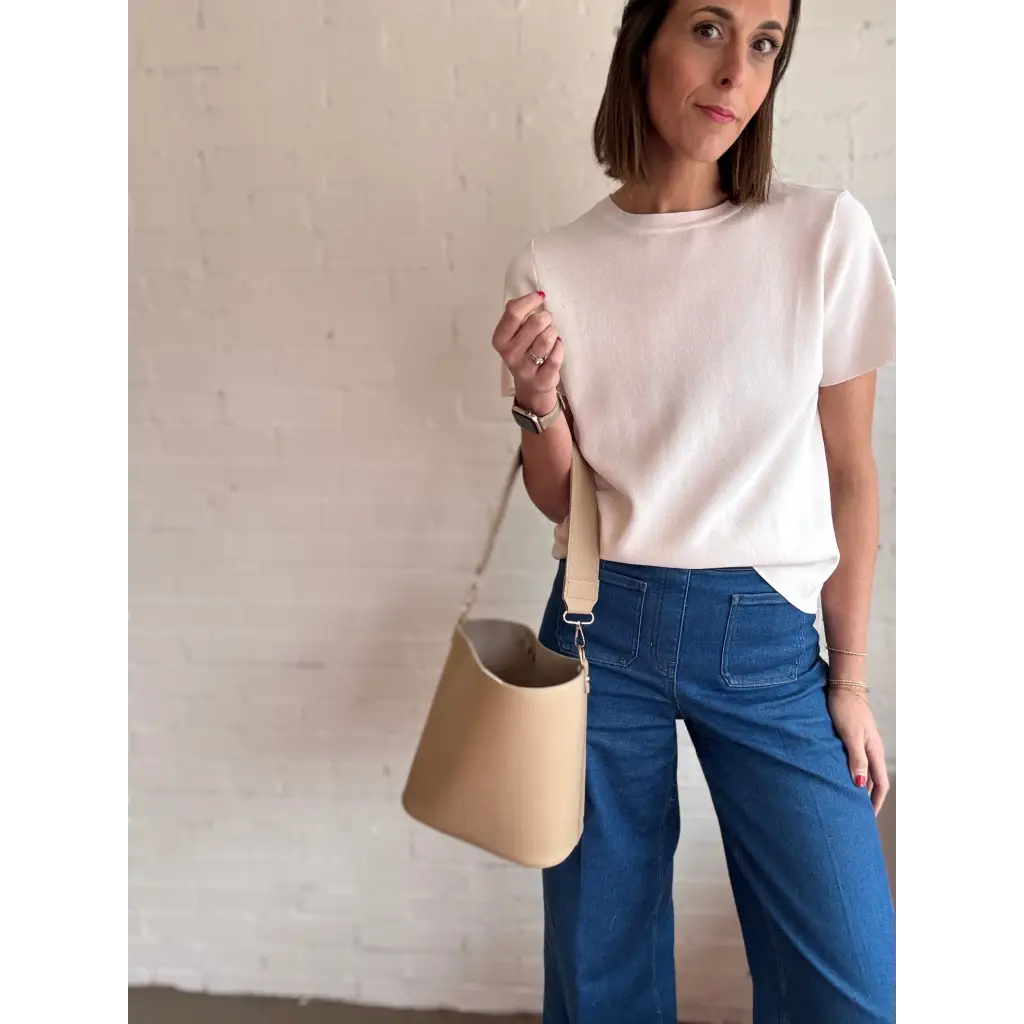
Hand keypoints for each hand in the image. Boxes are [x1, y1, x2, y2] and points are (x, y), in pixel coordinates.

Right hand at [492, 291, 563, 411]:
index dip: (530, 300)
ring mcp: (526, 368)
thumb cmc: (524, 353)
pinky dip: (559, 347)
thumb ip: (518, 315)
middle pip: (535, 322)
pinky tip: (555, 349)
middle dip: (546, 317)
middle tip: (546, 321)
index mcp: (500, 339)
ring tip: (551, 336)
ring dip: (553, 332)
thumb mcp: (514, 334)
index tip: (539, 297)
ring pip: (547, 337)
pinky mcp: (542, 379)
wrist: (530, 387)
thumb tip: (533, 297)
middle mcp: (510, 354)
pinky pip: (557, 355)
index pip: (513, 312)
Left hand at [826, 687, 889, 813]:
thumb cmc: (845, 708)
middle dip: (867, 797)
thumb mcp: (850, 736)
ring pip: (864, 770)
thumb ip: (856, 759)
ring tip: (846, 798)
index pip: (880, 784)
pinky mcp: (853, 736)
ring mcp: (863, 743)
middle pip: (873, 779)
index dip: (875, 802)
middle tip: (856, 813)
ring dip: (858, 785)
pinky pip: (855, 760)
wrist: (842, 686)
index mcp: (874, 751)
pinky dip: (850, 771)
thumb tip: (858, 785)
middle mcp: (871, 749)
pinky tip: (839, 775)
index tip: (868, 817)